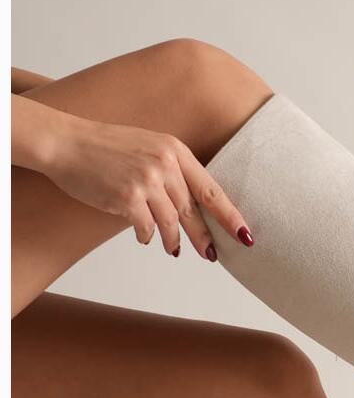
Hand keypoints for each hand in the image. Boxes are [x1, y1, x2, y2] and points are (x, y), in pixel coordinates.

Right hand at [12, 98, 251, 258]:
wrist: (65, 142)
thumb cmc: (104, 148)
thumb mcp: (147, 147)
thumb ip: (170, 169)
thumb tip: (189, 204)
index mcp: (174, 150)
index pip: (211, 189)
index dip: (229, 215)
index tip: (244, 234)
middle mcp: (165, 164)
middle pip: (193, 210)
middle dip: (204, 236)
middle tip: (211, 254)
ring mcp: (146, 180)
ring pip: (171, 222)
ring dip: (173, 241)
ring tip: (173, 250)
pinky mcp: (127, 197)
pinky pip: (147, 227)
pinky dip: (148, 237)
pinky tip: (146, 238)